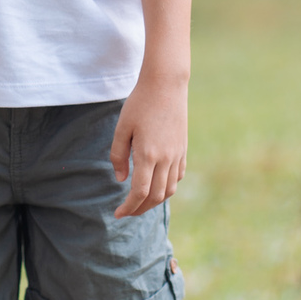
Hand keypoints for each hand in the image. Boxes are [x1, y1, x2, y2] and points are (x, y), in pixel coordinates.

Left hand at [110, 75, 186, 217]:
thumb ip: (118, 156)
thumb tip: (120, 180)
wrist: (166, 85)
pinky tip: (156, 186)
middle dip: (140, 209)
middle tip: (126, 212)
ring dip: (154, 201)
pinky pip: (177, 177)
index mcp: (148, 154)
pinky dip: (166, 187)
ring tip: (140, 202)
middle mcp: (166, 159)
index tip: (118, 214)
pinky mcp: (183, 149)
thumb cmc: (140, 104)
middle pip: (155, 197)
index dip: (129, 207)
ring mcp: (177, 155)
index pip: (139, 192)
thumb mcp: (122, 128)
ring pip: (169, 190)